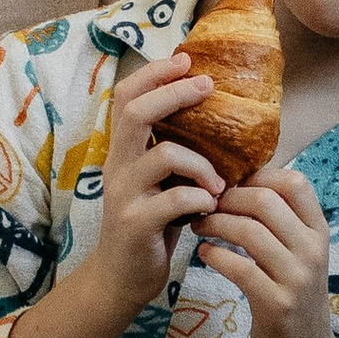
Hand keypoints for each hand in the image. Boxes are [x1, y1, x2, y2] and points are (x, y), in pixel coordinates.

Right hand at [81, 50, 222, 322]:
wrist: (123, 278)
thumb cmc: (152, 225)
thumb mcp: (161, 182)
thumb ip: (176, 152)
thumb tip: (218, 116)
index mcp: (124, 151)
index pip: (126, 97)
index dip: (153, 73)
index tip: (186, 59)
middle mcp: (117, 166)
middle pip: (136, 112)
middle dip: (175, 93)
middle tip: (208, 88)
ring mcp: (123, 194)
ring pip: (162, 154)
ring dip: (202, 162)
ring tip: (221, 181)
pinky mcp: (135, 223)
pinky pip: (174, 199)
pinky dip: (200, 198)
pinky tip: (210, 207)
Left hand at [199, 168, 338, 337]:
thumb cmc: (293, 294)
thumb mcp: (299, 254)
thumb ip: (281, 222)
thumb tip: (242, 182)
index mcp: (318, 231)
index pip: (294, 183)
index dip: (258, 176)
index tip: (232, 185)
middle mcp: (313, 250)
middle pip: (265, 201)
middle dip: (228, 198)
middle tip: (206, 204)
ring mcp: (297, 278)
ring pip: (249, 231)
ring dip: (215, 223)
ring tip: (199, 226)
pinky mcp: (277, 304)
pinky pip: (239, 268)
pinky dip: (214, 255)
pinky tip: (204, 254)